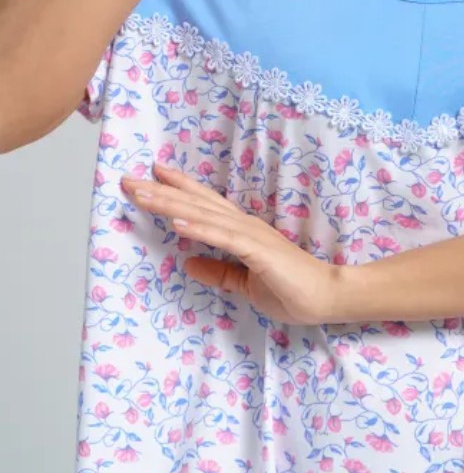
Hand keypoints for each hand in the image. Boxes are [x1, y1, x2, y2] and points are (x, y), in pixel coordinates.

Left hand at [119, 161, 340, 325]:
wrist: (326, 296)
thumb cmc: (291, 290)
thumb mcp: (245, 284)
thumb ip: (219, 273)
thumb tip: (187, 263)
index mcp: (241, 232)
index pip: (204, 205)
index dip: (178, 189)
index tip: (152, 175)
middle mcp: (243, 226)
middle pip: (196, 203)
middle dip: (161, 191)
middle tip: (129, 180)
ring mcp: (250, 235)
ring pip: (204, 215)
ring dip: (172, 204)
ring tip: (143, 195)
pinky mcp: (258, 250)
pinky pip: (223, 238)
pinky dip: (199, 228)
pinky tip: (177, 222)